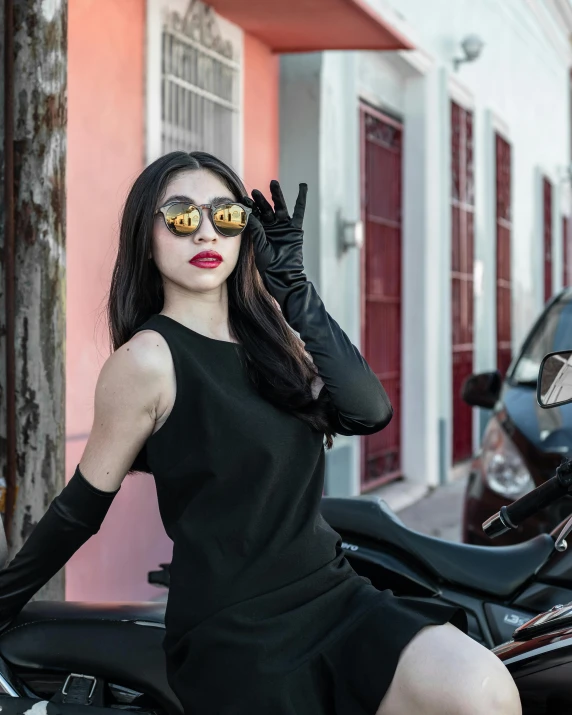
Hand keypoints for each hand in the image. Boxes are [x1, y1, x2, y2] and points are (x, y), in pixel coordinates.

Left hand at [242, 180, 307, 307]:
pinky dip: (301, 200)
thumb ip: (256, 230)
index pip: (254, 214)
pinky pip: (299, 212)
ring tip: (273, 183)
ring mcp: (283, 227)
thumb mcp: (259, 246)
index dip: (249, 207)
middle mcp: (271, 227)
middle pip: (266, 208)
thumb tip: (250, 215)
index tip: (242, 198)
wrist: (282, 275)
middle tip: (254, 191)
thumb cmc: (268, 265)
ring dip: (277, 195)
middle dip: (261, 199)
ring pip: (280, 207)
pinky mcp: (295, 229)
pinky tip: (302, 187)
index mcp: (260, 231)